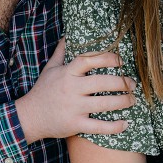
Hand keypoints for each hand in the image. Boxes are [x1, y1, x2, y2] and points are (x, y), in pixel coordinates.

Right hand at [16, 39, 136, 142]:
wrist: (29, 117)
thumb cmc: (43, 91)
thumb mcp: (50, 69)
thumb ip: (61, 52)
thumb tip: (68, 35)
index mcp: (67, 73)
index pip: (89, 60)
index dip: (108, 58)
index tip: (121, 60)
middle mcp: (71, 89)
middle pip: (102, 82)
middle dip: (122, 83)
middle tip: (133, 83)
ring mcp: (74, 108)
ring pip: (104, 104)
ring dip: (123, 101)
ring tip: (133, 100)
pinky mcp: (75, 125)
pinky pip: (99, 127)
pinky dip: (114, 126)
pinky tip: (125, 124)